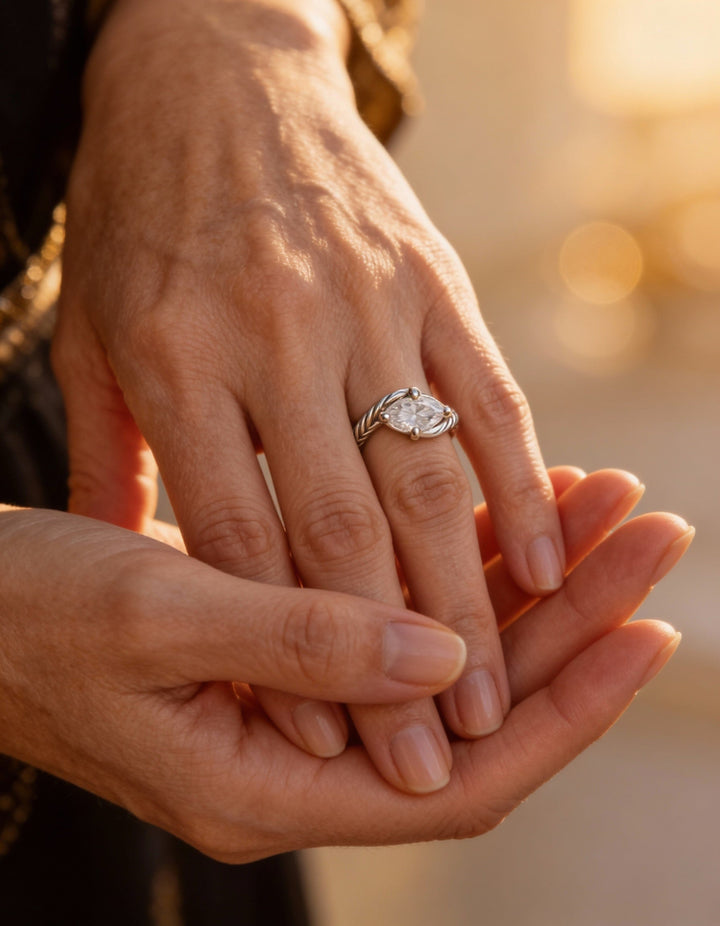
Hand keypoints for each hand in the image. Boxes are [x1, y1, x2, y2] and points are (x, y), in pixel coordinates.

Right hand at [0, 469, 692, 861]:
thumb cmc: (28, 616)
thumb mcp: (153, 621)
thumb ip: (299, 644)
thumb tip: (444, 659)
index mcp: (270, 783)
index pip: (466, 775)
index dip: (569, 705)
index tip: (649, 625)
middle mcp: (299, 755)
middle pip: (475, 703)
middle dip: (574, 623)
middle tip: (653, 535)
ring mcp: (298, 702)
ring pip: (445, 650)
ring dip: (526, 580)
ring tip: (604, 503)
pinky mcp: (288, 646)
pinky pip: (399, 614)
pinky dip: (458, 560)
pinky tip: (511, 504)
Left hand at [52, 0, 564, 787]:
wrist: (210, 73)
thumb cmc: (142, 216)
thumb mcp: (93, 334)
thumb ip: (113, 456)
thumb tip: (132, 559)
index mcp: (175, 360)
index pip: (240, 539)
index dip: (287, 652)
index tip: (329, 742)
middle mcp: (275, 337)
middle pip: (342, 529)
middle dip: (390, 659)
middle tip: (432, 759)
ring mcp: (363, 304)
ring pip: (424, 477)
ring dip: (466, 600)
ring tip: (495, 695)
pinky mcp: (430, 278)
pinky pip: (486, 397)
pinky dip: (520, 485)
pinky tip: (543, 562)